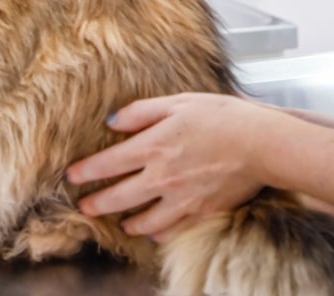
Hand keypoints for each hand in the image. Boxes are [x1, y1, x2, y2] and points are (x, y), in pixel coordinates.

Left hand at [65, 94, 279, 237]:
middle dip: (97, 204)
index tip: (71, 176)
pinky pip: (172, 228)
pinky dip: (158, 231)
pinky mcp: (200, 212)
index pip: (108, 163)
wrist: (262, 143)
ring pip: (143, 221)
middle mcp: (162, 176)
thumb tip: (112, 121)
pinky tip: (154, 228)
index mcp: (153, 146)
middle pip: (118, 198)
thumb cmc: (222, 116)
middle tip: (85, 207)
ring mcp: (181, 198)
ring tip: (120, 222)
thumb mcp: (178, 102)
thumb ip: (141, 112)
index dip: (86, 171)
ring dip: (127, 223)